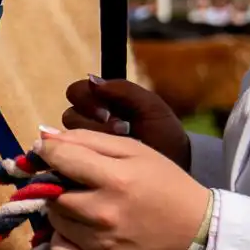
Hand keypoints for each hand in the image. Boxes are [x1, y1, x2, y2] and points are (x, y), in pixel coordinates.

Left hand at [34, 126, 210, 249]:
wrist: (196, 231)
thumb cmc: (166, 184)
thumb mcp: (135, 151)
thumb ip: (88, 140)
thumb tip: (44, 138)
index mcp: (115, 178)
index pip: (59, 159)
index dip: (48, 152)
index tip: (50, 153)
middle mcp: (103, 213)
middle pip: (53, 193)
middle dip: (57, 184)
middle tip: (76, 184)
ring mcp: (99, 244)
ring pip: (54, 219)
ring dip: (62, 210)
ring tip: (85, 206)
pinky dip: (63, 239)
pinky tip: (81, 231)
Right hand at [61, 76, 190, 171]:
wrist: (179, 169)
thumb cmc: (165, 136)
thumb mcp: (152, 109)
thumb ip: (125, 91)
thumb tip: (92, 80)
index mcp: (103, 103)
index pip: (76, 93)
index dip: (87, 100)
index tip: (108, 111)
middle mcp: (90, 123)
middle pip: (70, 115)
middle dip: (92, 120)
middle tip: (118, 127)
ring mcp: (88, 146)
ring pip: (70, 137)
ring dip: (94, 138)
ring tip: (120, 144)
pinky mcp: (88, 167)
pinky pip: (75, 159)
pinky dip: (91, 157)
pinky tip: (109, 160)